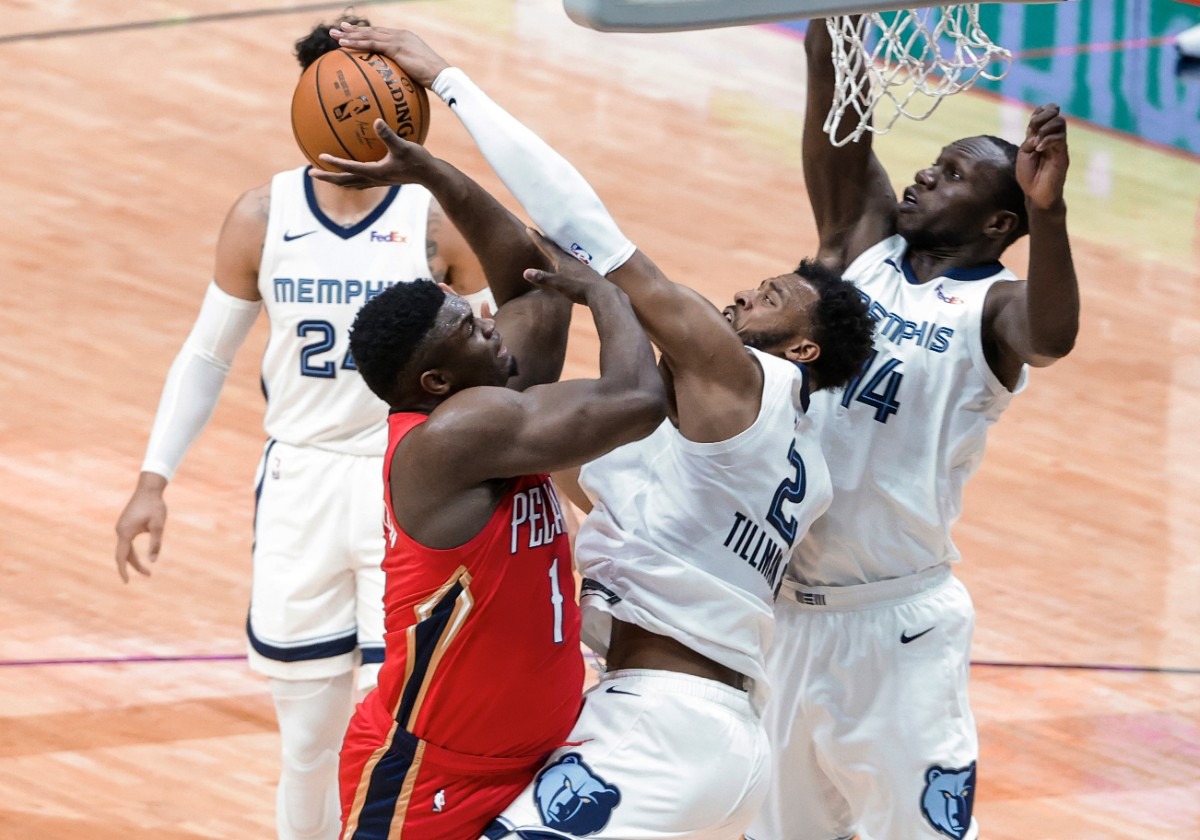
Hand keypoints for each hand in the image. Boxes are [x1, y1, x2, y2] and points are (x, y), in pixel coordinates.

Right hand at [114, 475, 167, 582]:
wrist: (149, 489)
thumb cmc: (155, 506)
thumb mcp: (158, 525)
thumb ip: (155, 543)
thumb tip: (153, 560)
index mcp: (126, 532)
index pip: (122, 556)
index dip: (124, 570)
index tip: (127, 582)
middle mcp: (120, 530)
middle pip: (124, 554)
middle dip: (134, 566)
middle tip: (149, 575)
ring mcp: (121, 527)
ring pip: (125, 549)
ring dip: (133, 560)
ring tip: (147, 570)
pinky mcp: (125, 524)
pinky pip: (126, 542)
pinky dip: (132, 552)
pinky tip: (139, 556)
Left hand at [309, 120, 436, 187]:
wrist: (431, 176)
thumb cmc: (418, 161)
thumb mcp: (403, 146)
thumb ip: (388, 134)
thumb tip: (376, 121)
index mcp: (375, 172)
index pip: (349, 168)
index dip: (334, 163)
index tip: (319, 157)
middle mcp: (374, 179)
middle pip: (345, 181)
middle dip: (327, 178)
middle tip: (311, 173)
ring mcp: (378, 182)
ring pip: (352, 184)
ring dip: (337, 180)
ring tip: (327, 176)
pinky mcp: (384, 180)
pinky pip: (362, 180)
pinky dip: (352, 177)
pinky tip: (353, 169)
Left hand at [330, 23, 448, 87]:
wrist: (441, 75)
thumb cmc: (433, 80)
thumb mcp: (416, 74)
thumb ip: (405, 74)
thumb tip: (398, 87)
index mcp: (405, 39)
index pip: (381, 34)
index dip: (367, 33)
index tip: (353, 32)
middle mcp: (400, 35)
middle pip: (372, 30)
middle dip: (354, 30)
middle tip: (339, 29)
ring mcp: (398, 39)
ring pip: (369, 34)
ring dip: (350, 35)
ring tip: (335, 35)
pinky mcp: (396, 46)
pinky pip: (371, 44)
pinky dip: (356, 43)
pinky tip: (343, 45)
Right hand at [522, 228, 604, 304]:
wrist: (601, 293)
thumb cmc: (579, 288)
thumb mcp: (558, 283)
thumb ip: (543, 278)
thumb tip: (525, 272)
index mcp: (562, 260)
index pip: (547, 246)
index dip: (537, 238)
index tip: (529, 228)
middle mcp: (570, 260)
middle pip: (555, 247)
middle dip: (546, 240)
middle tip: (539, 233)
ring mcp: (579, 265)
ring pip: (564, 253)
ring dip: (556, 248)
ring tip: (552, 245)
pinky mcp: (585, 272)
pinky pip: (572, 260)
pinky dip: (566, 257)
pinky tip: (568, 262)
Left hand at [1016, 103, 1068, 211]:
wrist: (1036, 194)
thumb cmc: (1029, 175)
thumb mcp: (1024, 153)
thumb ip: (1030, 139)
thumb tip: (1038, 131)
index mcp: (1041, 136)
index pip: (1047, 115)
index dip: (1041, 111)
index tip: (1032, 119)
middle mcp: (1052, 139)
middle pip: (1056, 116)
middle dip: (1043, 116)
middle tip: (1033, 127)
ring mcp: (1059, 146)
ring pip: (1060, 124)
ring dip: (1046, 127)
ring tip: (1036, 142)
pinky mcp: (1063, 155)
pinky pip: (1060, 139)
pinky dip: (1047, 140)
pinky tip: (1038, 148)